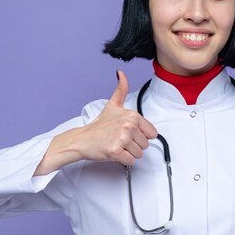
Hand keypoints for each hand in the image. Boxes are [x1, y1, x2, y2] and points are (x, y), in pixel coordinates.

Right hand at [33, 71, 157, 175]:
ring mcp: (122, 138)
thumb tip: (121, 73)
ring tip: (117, 145)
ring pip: (139, 154)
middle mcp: (128, 125)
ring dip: (129, 153)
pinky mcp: (115, 151)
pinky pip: (130, 161)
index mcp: (132, 115)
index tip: (128, 133)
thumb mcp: (113, 105)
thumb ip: (121, 89)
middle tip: (120, 140)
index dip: (140, 135)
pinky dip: (124, 160)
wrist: (82, 139)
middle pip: (145, 144)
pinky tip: (115, 152)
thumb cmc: (99, 126)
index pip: (151, 133)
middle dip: (134, 145)